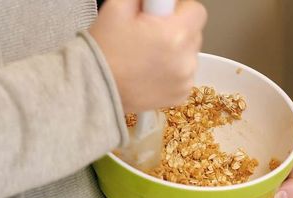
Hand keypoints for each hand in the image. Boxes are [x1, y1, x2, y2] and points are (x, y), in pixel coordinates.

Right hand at [89, 0, 206, 112]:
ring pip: (190, 55)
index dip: (179, 9)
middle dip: (177, 30)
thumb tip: (158, 0)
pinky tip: (151, 72)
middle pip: (194, 33)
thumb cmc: (104, 48)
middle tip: (149, 36)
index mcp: (175, 34)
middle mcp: (185, 59)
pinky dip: (172, 72)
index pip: (197, 11)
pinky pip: (185, 75)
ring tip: (147, 57)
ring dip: (175, 52)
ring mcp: (185, 80)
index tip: (162, 16)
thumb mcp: (118, 7)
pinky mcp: (180, 94)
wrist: (95, 87)